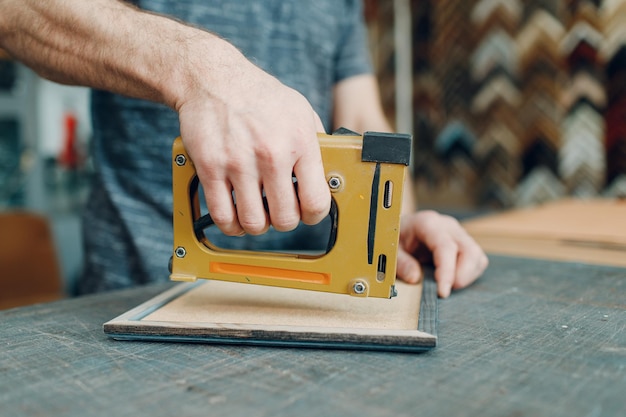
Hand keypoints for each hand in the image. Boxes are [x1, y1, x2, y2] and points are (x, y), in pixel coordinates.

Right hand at [177, 55, 330, 236]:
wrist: (214, 78)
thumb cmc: (259, 95)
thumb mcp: (301, 111)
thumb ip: (315, 145)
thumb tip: (328, 174)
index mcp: (300, 142)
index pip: (316, 201)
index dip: (314, 215)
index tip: (307, 212)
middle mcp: (271, 154)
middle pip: (285, 219)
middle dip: (284, 221)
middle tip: (280, 212)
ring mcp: (239, 163)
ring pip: (254, 223)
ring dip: (258, 225)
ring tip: (257, 215)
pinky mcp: (210, 168)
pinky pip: (223, 216)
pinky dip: (231, 225)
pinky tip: (235, 218)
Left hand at [395, 210, 488, 297]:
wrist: (401, 228)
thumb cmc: (396, 237)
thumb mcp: (391, 249)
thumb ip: (401, 263)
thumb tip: (415, 278)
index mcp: (428, 223)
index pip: (446, 247)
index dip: (447, 271)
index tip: (443, 292)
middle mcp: (447, 226)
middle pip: (470, 251)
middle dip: (462, 276)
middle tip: (444, 290)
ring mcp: (458, 233)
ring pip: (477, 256)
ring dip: (467, 276)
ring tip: (447, 284)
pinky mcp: (464, 243)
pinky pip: (477, 260)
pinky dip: (469, 274)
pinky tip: (452, 279)